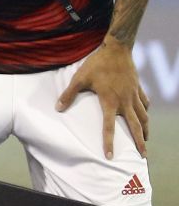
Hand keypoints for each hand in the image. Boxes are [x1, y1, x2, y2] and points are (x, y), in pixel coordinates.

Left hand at [58, 37, 149, 158]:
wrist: (116, 49)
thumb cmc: (96, 64)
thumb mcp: (79, 79)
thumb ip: (69, 94)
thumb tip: (58, 108)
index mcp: (110, 102)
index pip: (109, 127)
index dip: (109, 142)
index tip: (109, 156)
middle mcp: (125, 101)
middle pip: (136, 126)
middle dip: (139, 142)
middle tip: (143, 156)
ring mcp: (134, 95)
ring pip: (144, 116)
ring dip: (146, 129)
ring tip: (146, 139)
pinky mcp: (138, 87)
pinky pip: (145, 102)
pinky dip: (146, 110)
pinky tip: (145, 114)